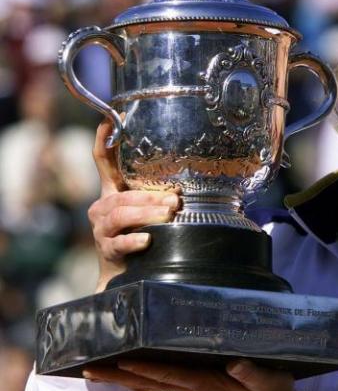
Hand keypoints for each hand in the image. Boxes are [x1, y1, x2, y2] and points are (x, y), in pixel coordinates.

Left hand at [83, 359, 298, 390]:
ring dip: (123, 378)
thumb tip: (235, 365)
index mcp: (207, 384)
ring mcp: (192, 389)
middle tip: (89, 368)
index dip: (145, 369)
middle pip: (150, 382)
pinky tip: (128, 373)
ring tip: (96, 370)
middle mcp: (194, 387)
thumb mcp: (269, 381)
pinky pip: (162, 383)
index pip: (170, 376)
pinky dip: (141, 378)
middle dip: (119, 375)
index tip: (121, 361)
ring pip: (151, 384)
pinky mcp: (196, 387)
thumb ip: (253, 374)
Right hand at [87, 120, 180, 291]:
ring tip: (167, 214)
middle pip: (122, 195)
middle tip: (174, 199)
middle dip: (150, 196)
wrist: (122, 272)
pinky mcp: (107, 249)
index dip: (105, 139)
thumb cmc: (138, 232)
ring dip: (146, 213)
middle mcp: (102, 207)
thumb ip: (155, 192)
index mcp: (111, 192)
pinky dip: (135, 240)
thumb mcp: (145, 208)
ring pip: (121, 215)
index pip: (103, 161)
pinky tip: (148, 239)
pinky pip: (119, 243)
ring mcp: (102, 229)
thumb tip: (181, 182)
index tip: (113, 118)